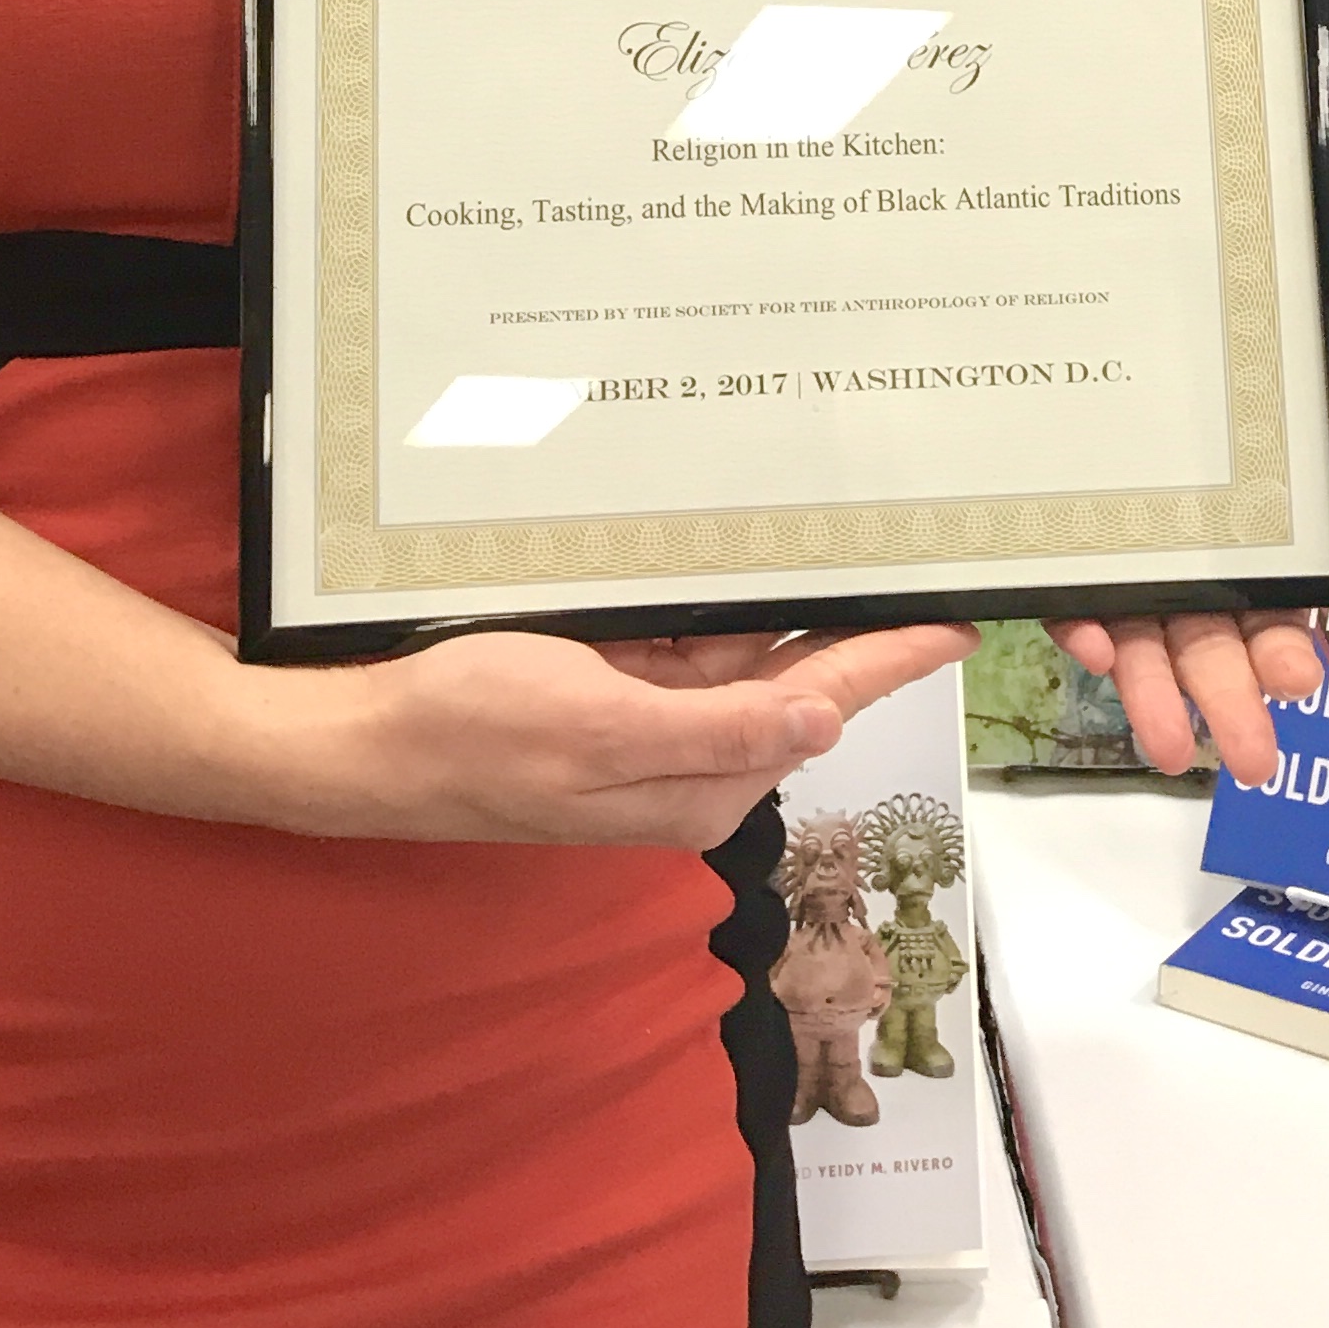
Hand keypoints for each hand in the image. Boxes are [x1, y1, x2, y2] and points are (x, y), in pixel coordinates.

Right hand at [277, 618, 977, 848]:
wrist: (371, 735)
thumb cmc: (473, 735)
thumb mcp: (597, 731)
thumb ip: (714, 732)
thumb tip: (818, 719)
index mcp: (700, 784)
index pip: (820, 707)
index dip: (892, 658)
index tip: (957, 621)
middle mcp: (690, 758)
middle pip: (797, 677)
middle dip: (861, 624)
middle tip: (925, 558)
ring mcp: (652, 720)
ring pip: (749, 650)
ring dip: (801, 602)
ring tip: (869, 543)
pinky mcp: (615, 690)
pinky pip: (692, 638)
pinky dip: (732, 598)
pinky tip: (767, 556)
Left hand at [1046, 363, 1328, 778]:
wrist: (1113, 328)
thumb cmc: (1220, 366)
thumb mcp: (1301, 376)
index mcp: (1252, 546)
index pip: (1276, 612)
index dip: (1286, 648)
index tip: (1296, 676)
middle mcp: (1191, 568)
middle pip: (1215, 646)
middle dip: (1234, 703)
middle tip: (1252, 760)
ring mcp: (1126, 570)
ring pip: (1144, 645)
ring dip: (1157, 696)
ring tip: (1170, 745)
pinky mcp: (1064, 561)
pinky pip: (1071, 605)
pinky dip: (1082, 630)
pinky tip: (1093, 644)